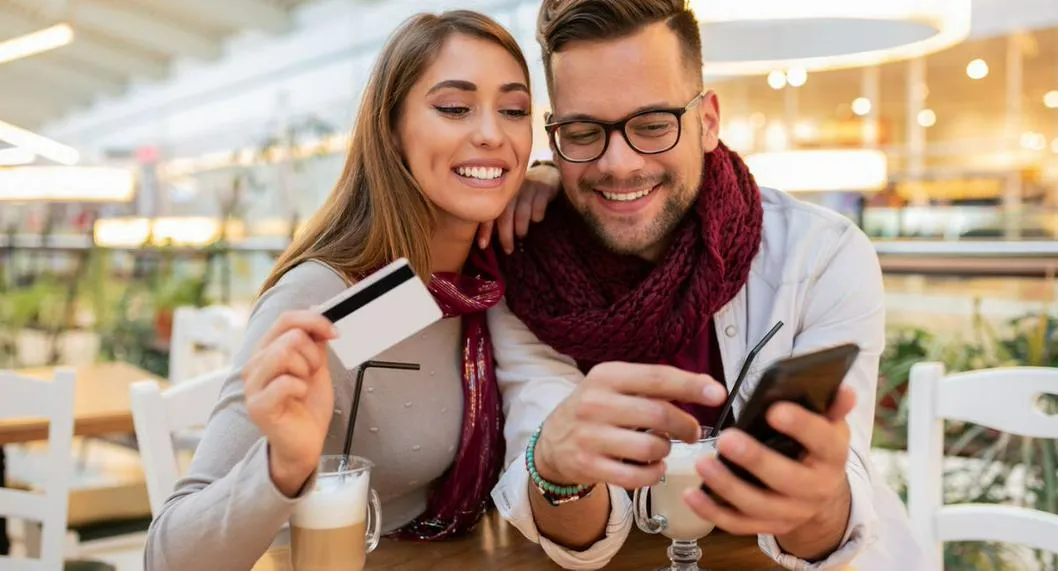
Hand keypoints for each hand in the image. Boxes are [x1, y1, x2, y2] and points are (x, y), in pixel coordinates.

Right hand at [242, 310, 338, 496]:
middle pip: (289, 336)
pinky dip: (301, 388)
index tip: (334, 332)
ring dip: (306, 369)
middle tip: (313, 373)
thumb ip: (314, 342)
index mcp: (266, 352)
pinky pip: (286, 382)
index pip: (285, 320)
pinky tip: (299, 398)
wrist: (305, 443)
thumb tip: (318, 312)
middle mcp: (254, 366)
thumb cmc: (307, 406)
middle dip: (312, 354)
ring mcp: (253, 386)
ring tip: (305, 384)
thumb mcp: (316, 366)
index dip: (313, 320)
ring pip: (285, 353)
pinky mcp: (258, 406)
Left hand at [477, 162, 560, 252]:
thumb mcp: (510, 202)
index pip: (489, 213)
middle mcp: (511, 190)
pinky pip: (538, 206)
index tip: (483, 246)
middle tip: (508, 250)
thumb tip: (485, 242)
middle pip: (505, 215)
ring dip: (521, 228)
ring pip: (521, 212)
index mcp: (499, 193)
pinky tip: (537, 220)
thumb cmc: (523, 194)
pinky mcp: (543, 188)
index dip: (485, 230)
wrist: (546, 175)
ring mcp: (527, 188)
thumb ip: (498, 216)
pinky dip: (537, 216)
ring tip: (521, 236)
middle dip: (505, 235)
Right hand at [534, 362, 727, 490]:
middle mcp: (595, 403)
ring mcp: (590, 436)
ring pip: (651, 448)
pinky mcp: (588, 465)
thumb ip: (656, 384)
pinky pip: (636, 476)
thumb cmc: (596, 410)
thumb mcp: (616, 385)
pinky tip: (654, 467)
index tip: (717, 393)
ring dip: (667, 450)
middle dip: (685, 425)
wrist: (553, 441)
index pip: (657, 378)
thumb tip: (708, 386)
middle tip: (692, 432)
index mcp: (606, 376)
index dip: (691, 385)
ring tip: (662, 447)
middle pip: (658, 415)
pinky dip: (654, 474)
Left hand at [683, 385, 856, 557]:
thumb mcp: (830, 425)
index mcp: (832, 457)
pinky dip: (713, 512)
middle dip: (755, 459)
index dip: (801, 426)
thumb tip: (843, 390)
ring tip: (702, 464)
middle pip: (786, 479)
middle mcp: (815, 490)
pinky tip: (691, 494)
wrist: (820, 494)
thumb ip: (831, 407)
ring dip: (727, 486)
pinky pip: (738, 524)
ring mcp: (790, 512)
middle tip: (726, 439)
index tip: (774, 410)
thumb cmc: (817, 448)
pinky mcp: (767, 526)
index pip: (822, 441)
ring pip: (758, 505)